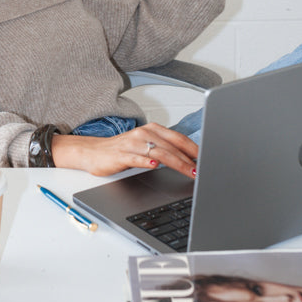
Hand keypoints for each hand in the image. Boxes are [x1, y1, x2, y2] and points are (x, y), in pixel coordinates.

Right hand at [50, 122, 197, 178]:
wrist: (93, 152)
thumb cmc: (121, 150)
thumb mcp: (146, 146)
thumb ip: (165, 150)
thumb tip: (189, 160)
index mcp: (153, 130)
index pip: (179, 138)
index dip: (194, 148)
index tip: (208, 159)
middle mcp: (144, 134)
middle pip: (172, 147)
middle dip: (190, 159)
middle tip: (202, 170)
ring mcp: (132, 144)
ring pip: (159, 152)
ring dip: (177, 163)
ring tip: (189, 171)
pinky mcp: (121, 155)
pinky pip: (136, 158)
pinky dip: (147, 162)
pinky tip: (155, 166)